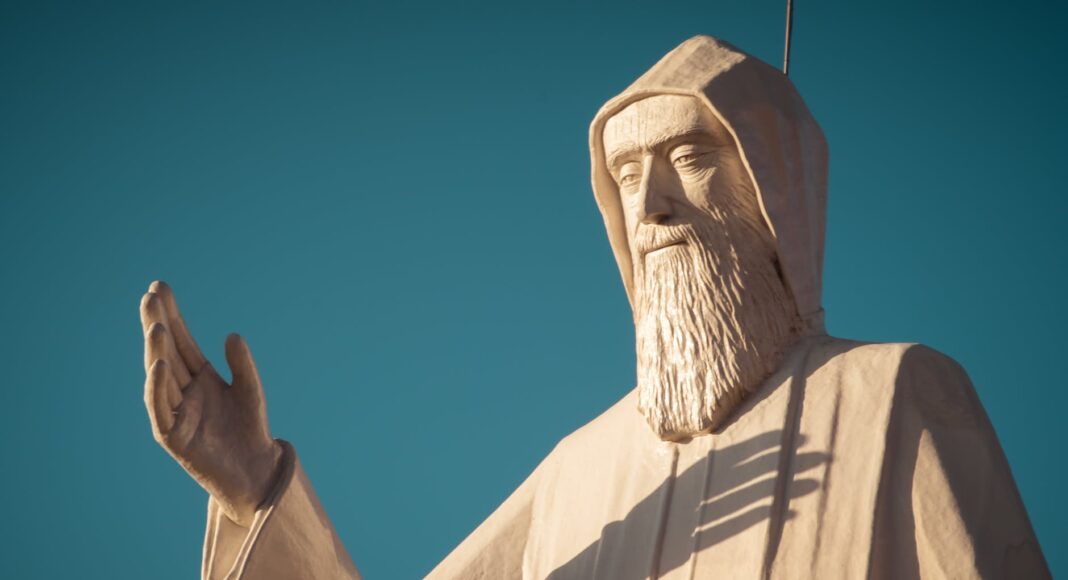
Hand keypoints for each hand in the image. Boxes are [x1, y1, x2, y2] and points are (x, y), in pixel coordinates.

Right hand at [140, 281, 281, 525]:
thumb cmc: (251, 430)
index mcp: (200, 377)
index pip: (181, 340)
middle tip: (150, 295)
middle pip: (167, 352)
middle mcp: (183, 391)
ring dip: (157, 351)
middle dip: (158, 324)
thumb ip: (243, 365)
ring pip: (161, 376)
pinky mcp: (173, 436)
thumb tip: (231, 335)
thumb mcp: (251, 391)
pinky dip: (158, 387)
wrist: (256, 471)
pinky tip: (160, 364)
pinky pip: (161, 408)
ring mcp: (175, 412)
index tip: (160, 287)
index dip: (171, 315)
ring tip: (155, 324)